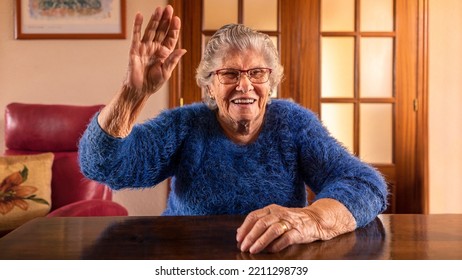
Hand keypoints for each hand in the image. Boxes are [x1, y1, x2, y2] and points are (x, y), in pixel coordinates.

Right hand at [126, 5, 185, 94]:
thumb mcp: (166, 72)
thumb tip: (183, 49)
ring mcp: (145, 47)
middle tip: (169, 8)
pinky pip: (136, 35)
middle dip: (165, 20)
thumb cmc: (153, 83)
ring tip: (159, 9)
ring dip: (155, 20)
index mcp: (165, 54)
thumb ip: (173, 60)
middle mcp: (156, 48)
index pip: (171, 38)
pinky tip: (140, 15)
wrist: (139, 90)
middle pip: (161, 31)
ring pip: (151, 30)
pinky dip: (137, 25)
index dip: (174, 29)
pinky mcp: (135, 49)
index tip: (176, 19)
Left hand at [236, 199, 356, 253]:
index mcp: (271, 209)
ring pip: (272, 230)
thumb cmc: (291, 220)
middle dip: (250, 236)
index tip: (238, 239)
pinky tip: (270, 251)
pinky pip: (286, 239)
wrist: (315, 219)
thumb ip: (258, 223)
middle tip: (243, 247)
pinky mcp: (298, 231)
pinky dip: (276, 246)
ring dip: (261, 241)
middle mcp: (279, 213)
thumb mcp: (273, 217)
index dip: (245, 228)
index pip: (253, 216)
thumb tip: (239, 232)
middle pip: (261, 223)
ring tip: (253, 250)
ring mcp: (289, 222)